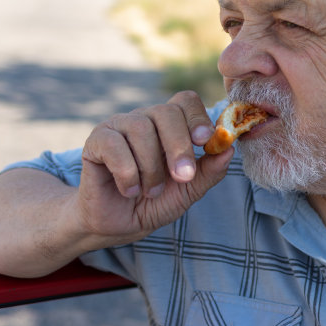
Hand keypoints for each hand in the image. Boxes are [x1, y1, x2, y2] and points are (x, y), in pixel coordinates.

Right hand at [77, 91, 232, 243]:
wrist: (120, 224)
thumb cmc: (156, 201)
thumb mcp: (189, 190)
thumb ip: (210, 171)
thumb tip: (229, 149)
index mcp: (171, 125)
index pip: (186, 101)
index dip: (197, 116)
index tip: (205, 141)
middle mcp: (145, 119)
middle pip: (166, 111)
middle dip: (178, 146)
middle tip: (183, 177)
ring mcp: (119, 126)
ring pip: (141, 129)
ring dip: (151, 168)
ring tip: (151, 191)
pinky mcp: (96, 141)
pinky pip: (114, 145)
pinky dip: (127, 173)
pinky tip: (129, 190)